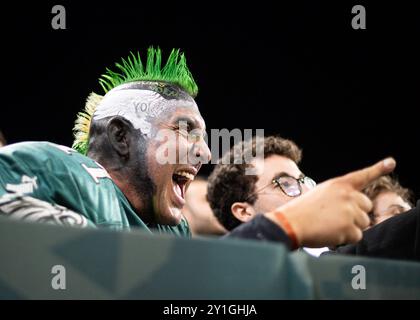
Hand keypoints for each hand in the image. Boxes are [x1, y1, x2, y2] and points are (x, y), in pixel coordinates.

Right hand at [265, 158, 395, 247]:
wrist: (290, 223)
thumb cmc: (301, 211)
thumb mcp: (320, 195)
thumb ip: (340, 197)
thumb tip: (356, 209)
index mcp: (339, 184)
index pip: (362, 175)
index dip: (378, 169)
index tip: (391, 163)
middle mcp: (348, 195)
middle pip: (366, 206)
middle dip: (356, 213)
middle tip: (335, 217)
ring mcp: (350, 211)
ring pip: (363, 222)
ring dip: (350, 227)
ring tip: (329, 225)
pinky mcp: (349, 227)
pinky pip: (357, 236)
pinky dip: (345, 238)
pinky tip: (330, 233)